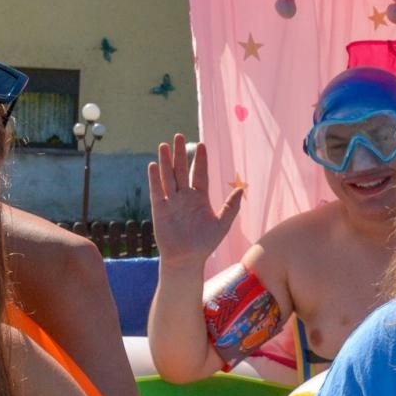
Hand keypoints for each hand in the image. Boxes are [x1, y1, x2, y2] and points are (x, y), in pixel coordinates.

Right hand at [148, 134, 243, 269]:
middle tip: (179, 136)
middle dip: (181, 153)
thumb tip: (242, 188)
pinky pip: (157, 191)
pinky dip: (155, 178)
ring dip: (166, 161)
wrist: (187, 259)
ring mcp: (172, 202)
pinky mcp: (160, 209)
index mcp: (200, 198)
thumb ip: (231, 206)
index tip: (201, 144)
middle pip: (182, 170)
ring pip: (168, 177)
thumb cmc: (205, 244)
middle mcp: (185, 197)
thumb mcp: (222, 224)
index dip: (200, 160)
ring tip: (165, 145)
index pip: (200, 174)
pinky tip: (154, 165)